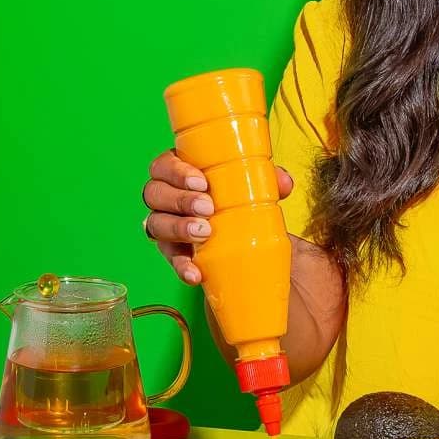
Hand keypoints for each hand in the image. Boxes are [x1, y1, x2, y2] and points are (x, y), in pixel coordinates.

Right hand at [143, 150, 293, 285]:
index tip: (201, 182)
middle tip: (208, 207)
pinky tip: (195, 272)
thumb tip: (284, 182)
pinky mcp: (173, 252)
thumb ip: (267, 180)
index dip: (177, 172)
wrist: (242, 238)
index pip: (164, 166)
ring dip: (179, 228)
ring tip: (204, 233)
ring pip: (156, 224)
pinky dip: (181, 265)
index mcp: (179, 173)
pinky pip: (170, 258)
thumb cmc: (237, 200)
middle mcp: (165, 197)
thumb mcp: (251, 186)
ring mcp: (165, 225)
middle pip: (155, 193)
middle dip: (181, 200)